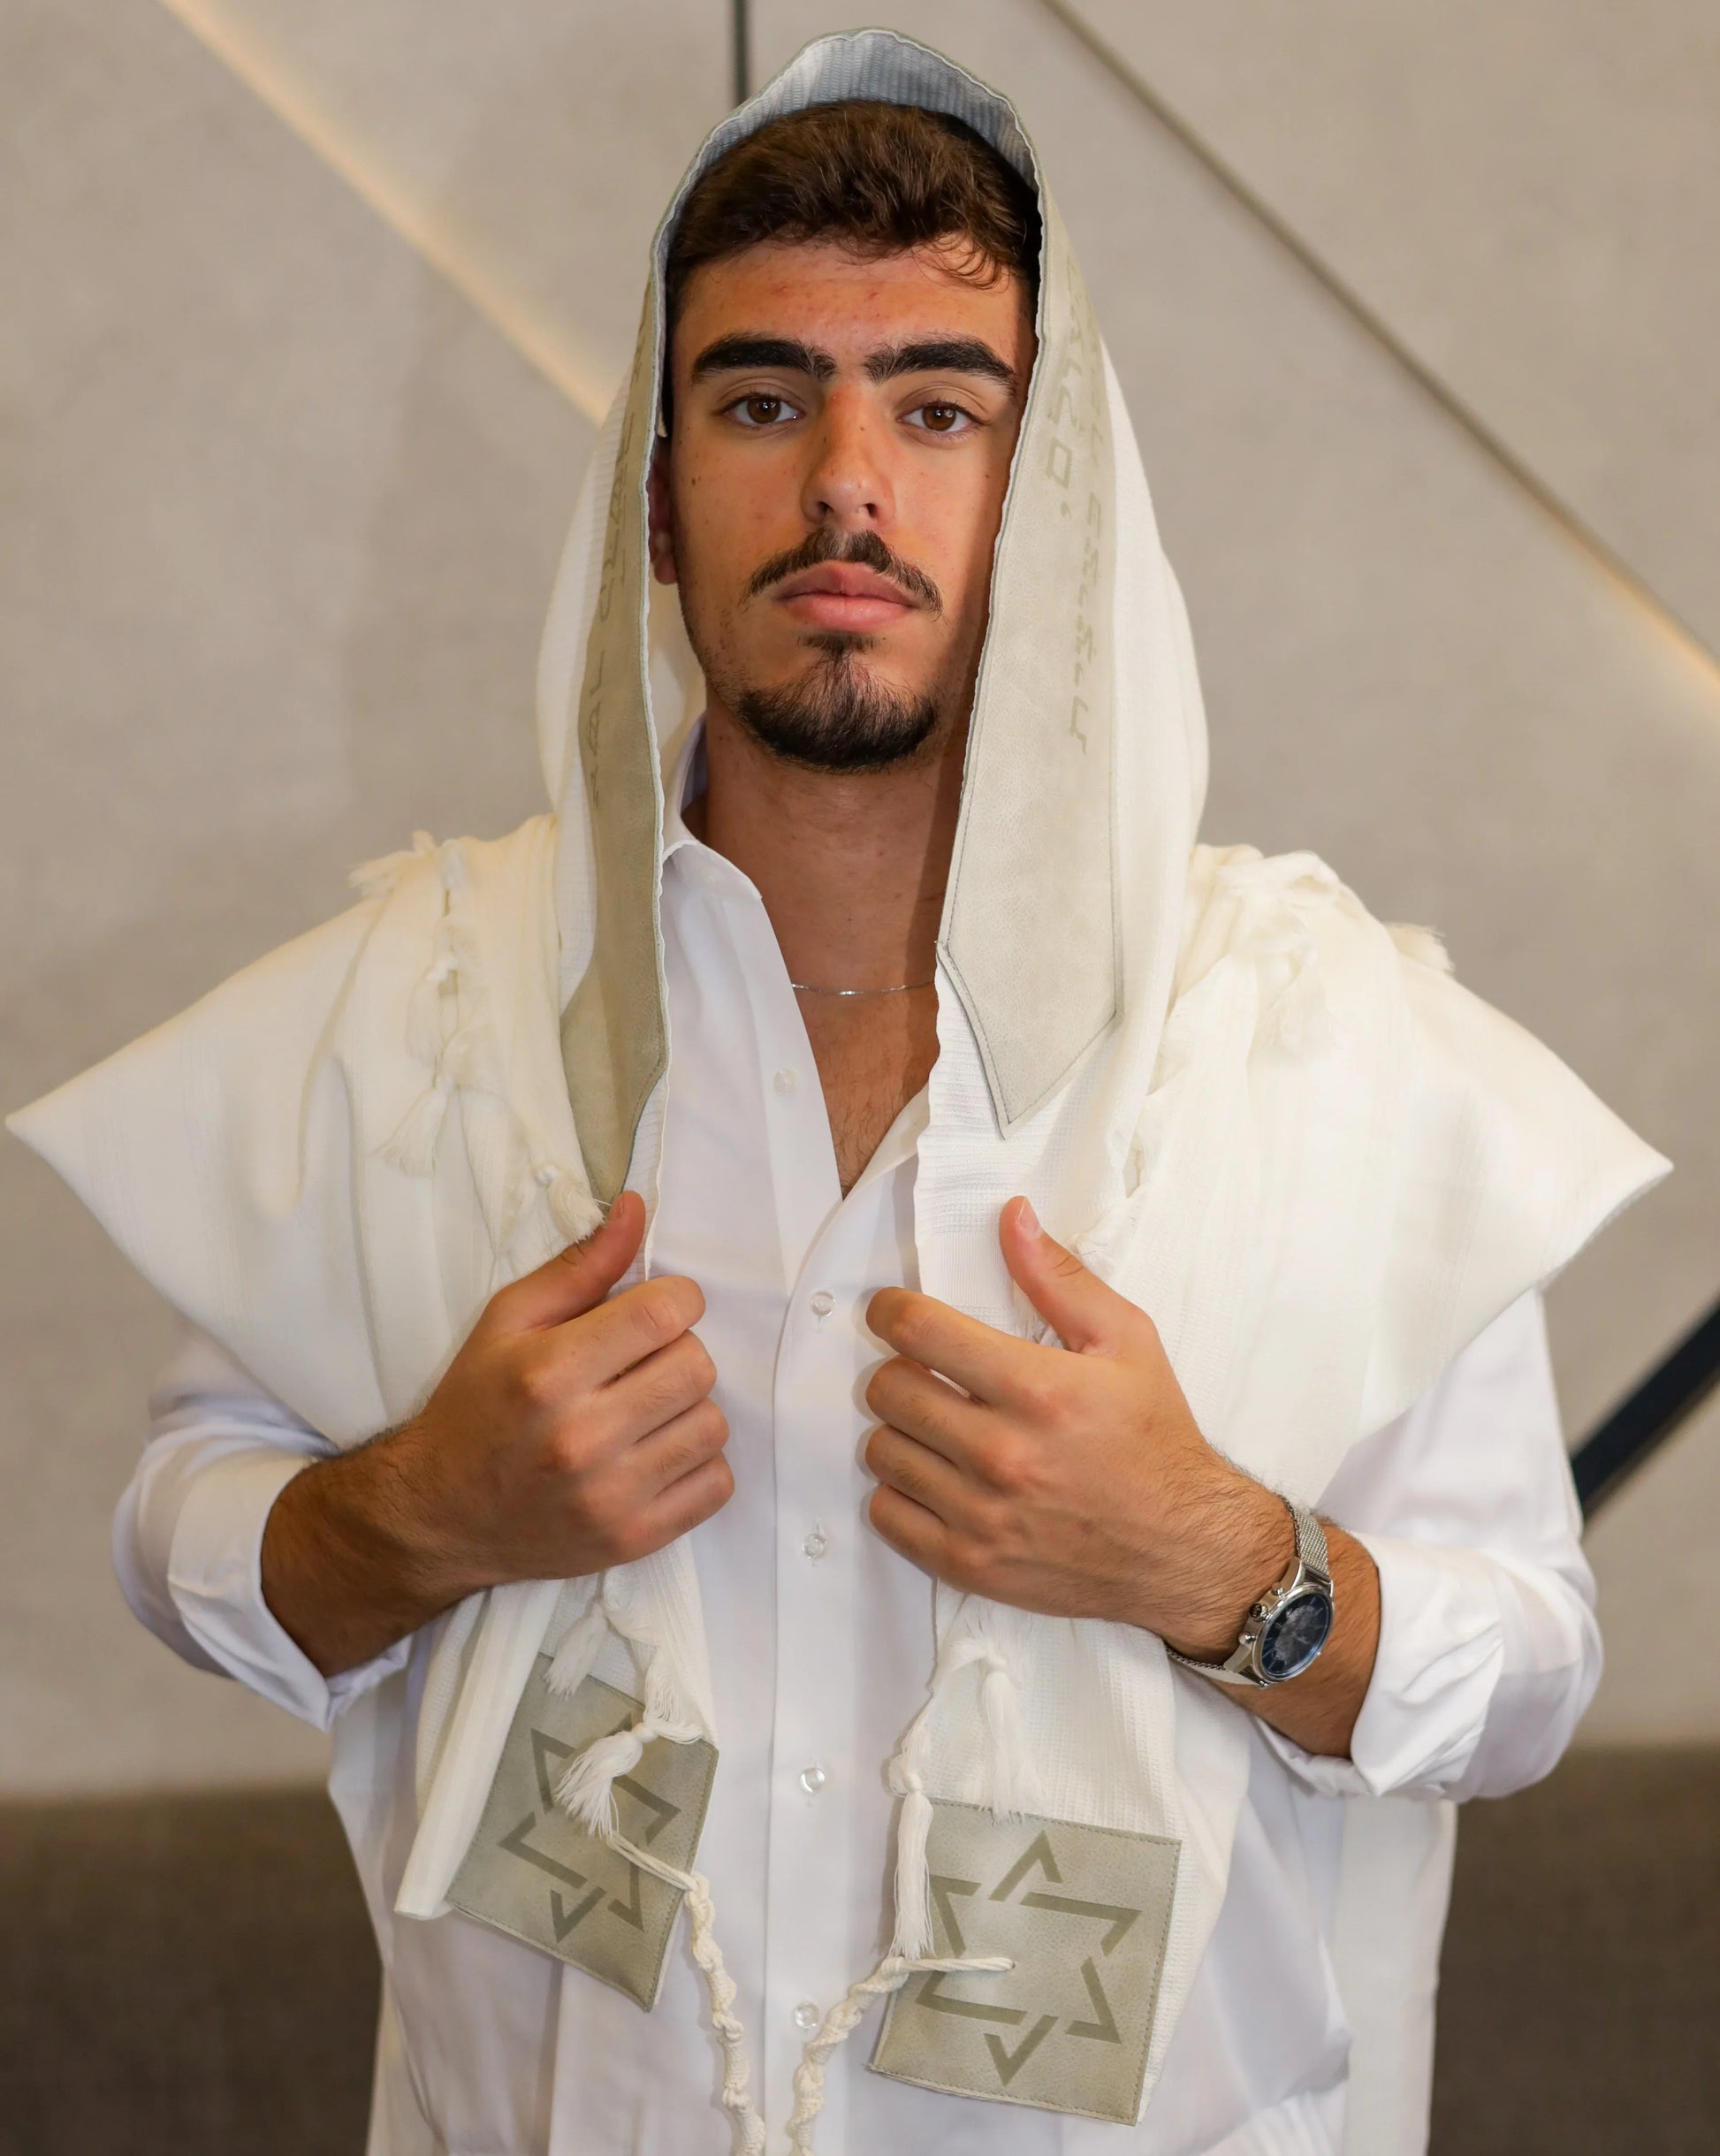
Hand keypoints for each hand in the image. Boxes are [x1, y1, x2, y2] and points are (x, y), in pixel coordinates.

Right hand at [261, 1192, 732, 1674]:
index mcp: (549, 1374)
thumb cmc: (474, 1407)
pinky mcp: (634, 1540)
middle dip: (678, 1352)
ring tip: (646, 1410)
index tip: (657, 1310)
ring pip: (712, 1425)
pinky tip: (655, 1453)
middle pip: (697, 1367)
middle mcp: (582, 1439)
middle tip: (643, 1363)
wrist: (437, 1517)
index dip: (675, 1300)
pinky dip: (698, 1465)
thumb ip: (581, 1266)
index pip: (664, 1315)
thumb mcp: (508, 1322)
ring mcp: (611, 1497)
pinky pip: (717, 1484)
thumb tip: (637, 1208)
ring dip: (688, 1409)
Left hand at [863, 1197, 1289, 1659]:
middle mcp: (1003, 1453)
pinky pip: (886, 1514)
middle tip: (926, 1373)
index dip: (891, 1311)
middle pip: (888, 1390)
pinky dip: (901, 1493)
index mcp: (1038, 1389)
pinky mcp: (969, 1564)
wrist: (1186, 1549)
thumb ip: (1060, 1277)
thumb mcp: (1126, 1341)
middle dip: (900, 1369)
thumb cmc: (1154, 1438)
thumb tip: (1011, 1217)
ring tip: (937, 1428)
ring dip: (900, 1431)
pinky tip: (937, 1479)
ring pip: (881, 1451)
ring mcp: (981, 1515)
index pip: (918, 1331)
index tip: (893, 1312)